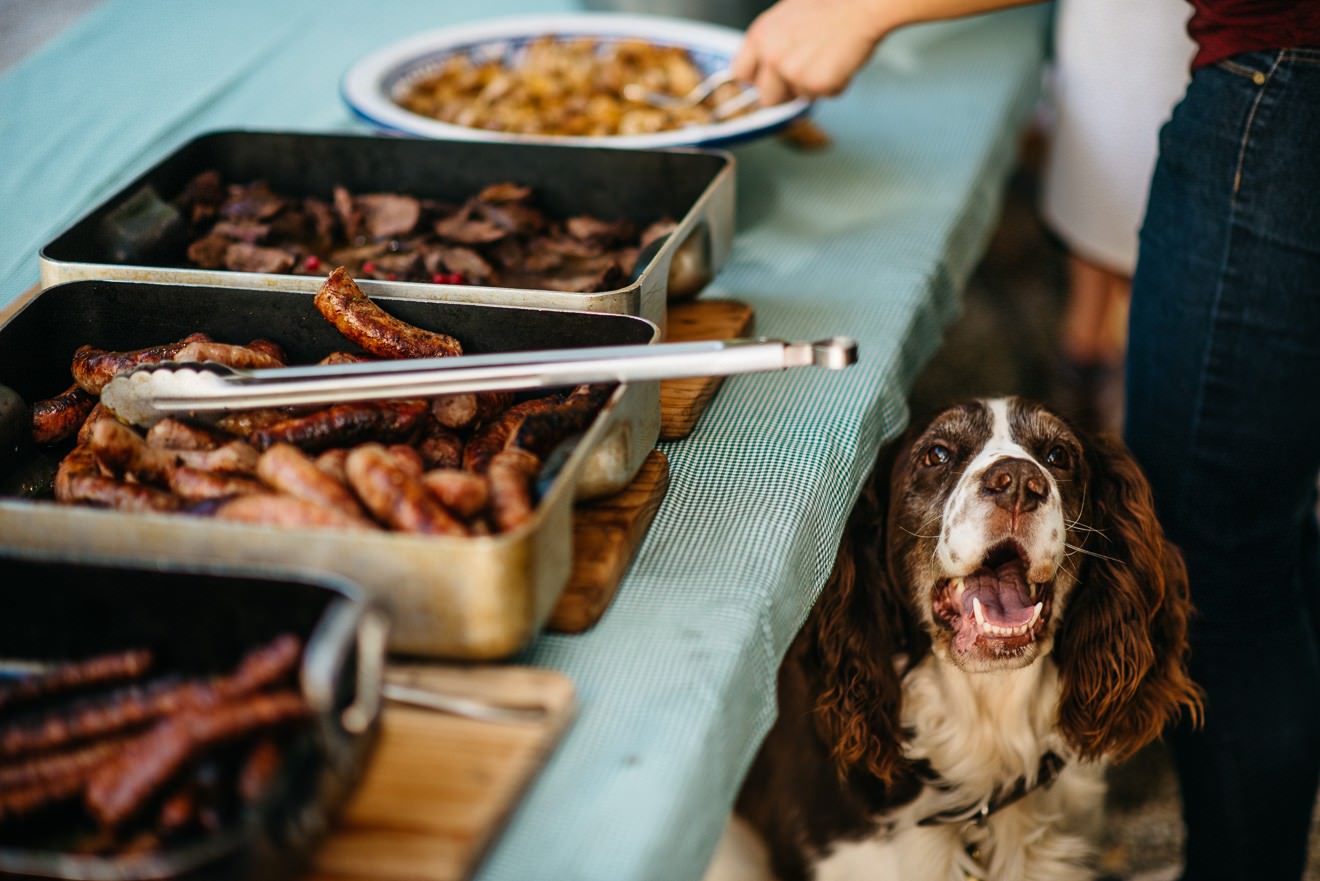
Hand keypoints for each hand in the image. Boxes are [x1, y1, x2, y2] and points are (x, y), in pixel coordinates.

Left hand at [731, 0, 895, 104]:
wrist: (860, 5)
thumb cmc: (831, 6)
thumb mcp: (787, 16)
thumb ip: (771, 42)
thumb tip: (766, 65)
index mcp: (760, 36)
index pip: (741, 74)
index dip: (757, 81)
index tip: (769, 82)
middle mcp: (770, 56)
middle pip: (766, 98)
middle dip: (785, 93)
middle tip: (805, 74)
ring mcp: (792, 72)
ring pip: (798, 99)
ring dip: (812, 87)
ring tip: (827, 58)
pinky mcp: (815, 84)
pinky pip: (824, 96)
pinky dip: (836, 84)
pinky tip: (841, 61)